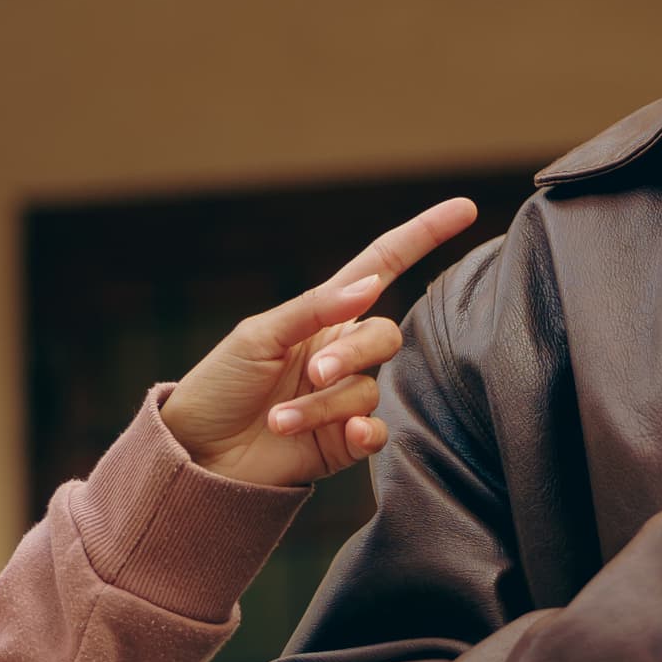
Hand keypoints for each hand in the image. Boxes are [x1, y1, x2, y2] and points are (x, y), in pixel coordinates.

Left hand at [161, 197, 479, 486]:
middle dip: (354, 354)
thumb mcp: (259, 335)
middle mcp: (341, 352)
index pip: (383, 266)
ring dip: (324, 405)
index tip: (464, 208)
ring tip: (279, 421)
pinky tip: (343, 435)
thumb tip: (371, 284)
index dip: (422, 236)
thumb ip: (315, 308)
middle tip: (313, 374)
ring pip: (369, 389)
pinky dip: (363, 432)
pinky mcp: (343, 441)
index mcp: (322, 315)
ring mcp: (343, 397)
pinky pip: (376, 431)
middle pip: (385, 336)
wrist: (197, 453)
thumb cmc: (221, 385)